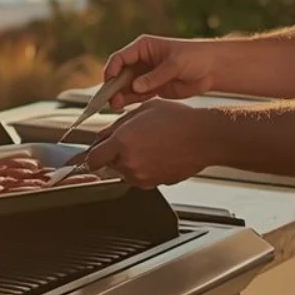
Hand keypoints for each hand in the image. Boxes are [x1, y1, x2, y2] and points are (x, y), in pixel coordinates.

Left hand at [77, 99, 227, 189]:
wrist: (203, 137)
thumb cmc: (176, 120)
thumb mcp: (141, 111)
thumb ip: (117, 125)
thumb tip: (104, 136)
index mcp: (122, 143)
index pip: (92, 159)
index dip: (91, 155)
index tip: (91, 153)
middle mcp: (129, 163)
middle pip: (109, 164)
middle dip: (114, 153)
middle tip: (132, 139)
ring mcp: (143, 176)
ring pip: (125, 171)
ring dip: (130, 161)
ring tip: (150, 144)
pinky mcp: (155, 183)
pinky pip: (141, 176)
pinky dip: (145, 168)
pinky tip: (158, 153)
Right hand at [102, 34, 221, 109]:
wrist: (211, 69)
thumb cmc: (194, 57)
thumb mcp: (175, 64)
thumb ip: (155, 76)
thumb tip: (135, 86)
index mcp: (143, 47)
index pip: (121, 57)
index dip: (112, 69)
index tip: (110, 80)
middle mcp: (141, 61)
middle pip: (120, 73)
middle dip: (113, 86)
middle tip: (108, 98)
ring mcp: (146, 76)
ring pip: (126, 86)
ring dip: (119, 95)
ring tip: (115, 105)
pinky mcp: (153, 89)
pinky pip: (136, 95)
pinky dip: (129, 101)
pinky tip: (122, 106)